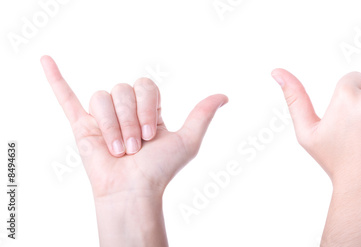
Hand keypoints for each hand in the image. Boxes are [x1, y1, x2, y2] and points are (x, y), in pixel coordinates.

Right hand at [41, 55, 227, 245]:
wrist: (133, 191)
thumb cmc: (160, 170)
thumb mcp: (187, 140)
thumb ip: (202, 115)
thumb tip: (223, 96)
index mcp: (148, 109)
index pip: (145, 86)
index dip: (147, 106)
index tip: (151, 133)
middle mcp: (125, 110)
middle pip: (122, 90)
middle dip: (129, 119)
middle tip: (134, 146)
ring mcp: (102, 117)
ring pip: (101, 97)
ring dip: (111, 124)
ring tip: (118, 149)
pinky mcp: (82, 126)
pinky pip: (66, 98)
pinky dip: (55, 79)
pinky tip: (47, 60)